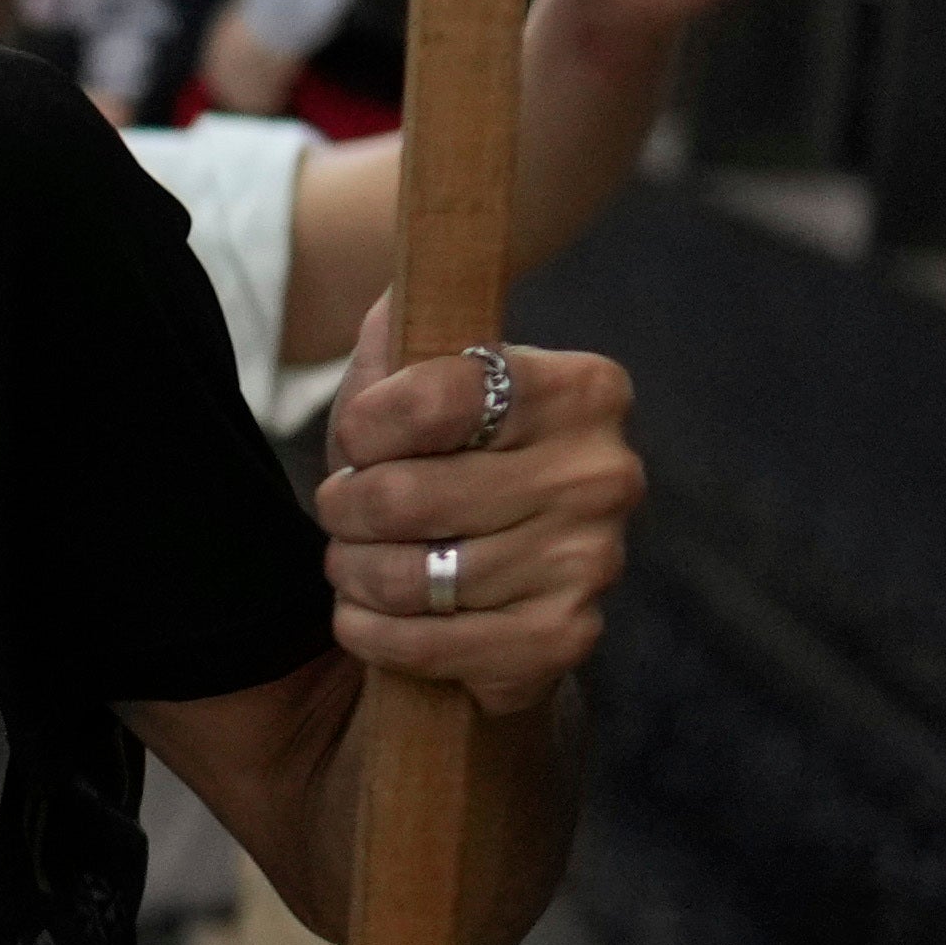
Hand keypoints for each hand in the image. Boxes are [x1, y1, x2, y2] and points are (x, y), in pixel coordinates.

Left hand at [310, 323, 637, 707]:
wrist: (491, 583)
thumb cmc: (441, 465)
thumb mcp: (417, 384)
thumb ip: (403, 332)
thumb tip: (395, 299)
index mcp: (579, 389)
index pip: (427, 399)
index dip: (363, 428)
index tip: (360, 442)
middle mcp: (602, 473)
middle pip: (402, 497)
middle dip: (344, 510)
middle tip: (346, 511)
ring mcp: (592, 561)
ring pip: (407, 576)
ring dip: (354, 574)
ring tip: (359, 561)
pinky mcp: (564, 637)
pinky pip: (425, 645)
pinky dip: (372, 633)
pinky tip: (372, 615)